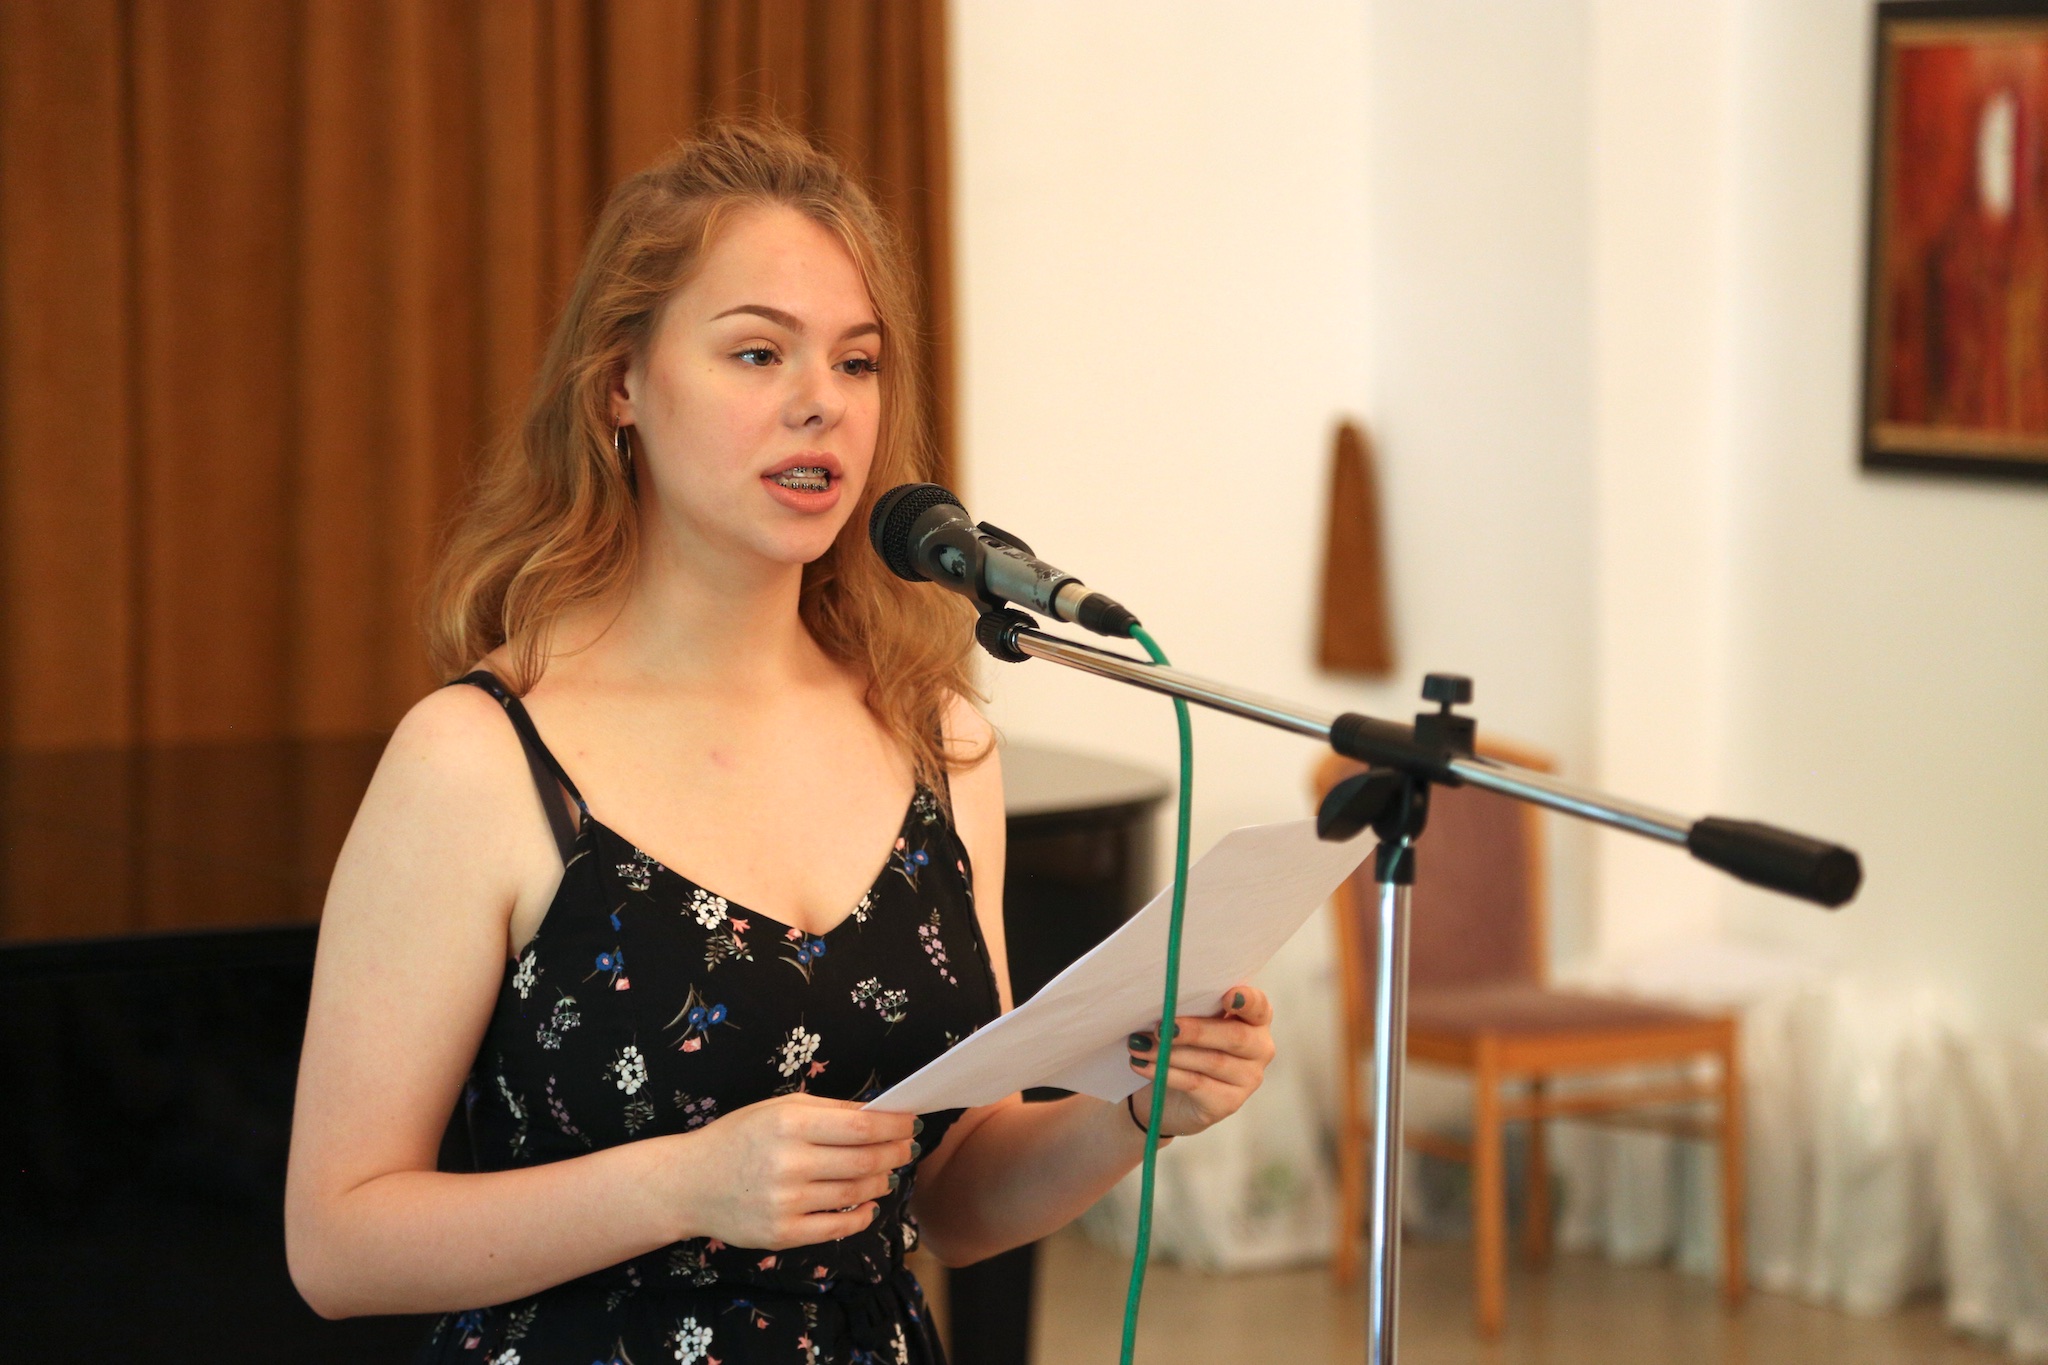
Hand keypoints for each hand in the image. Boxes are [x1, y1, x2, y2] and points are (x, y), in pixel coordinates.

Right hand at [665, 1094, 916, 1248]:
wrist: (689, 1183)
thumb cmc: (738, 1138)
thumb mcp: (777, 1108)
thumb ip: (828, 1110)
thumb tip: (880, 1112)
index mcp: (789, 1123)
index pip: (860, 1127)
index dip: (894, 1126)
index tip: (911, 1122)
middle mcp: (789, 1162)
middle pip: (864, 1160)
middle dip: (895, 1153)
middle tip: (908, 1148)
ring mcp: (786, 1202)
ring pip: (856, 1192)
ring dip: (882, 1181)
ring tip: (887, 1172)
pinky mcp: (782, 1234)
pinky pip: (838, 1227)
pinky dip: (862, 1215)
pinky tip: (869, 1204)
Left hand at [1126, 985, 1275, 1137]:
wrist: (1172, 1094)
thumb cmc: (1184, 1044)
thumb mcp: (1189, 1020)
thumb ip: (1190, 1009)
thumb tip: (1166, 1002)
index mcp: (1255, 1018)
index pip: (1258, 1006)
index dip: (1247, 1001)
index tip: (1227, 997)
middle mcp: (1260, 1048)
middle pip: (1235, 1037)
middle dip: (1196, 1031)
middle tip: (1161, 1028)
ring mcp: (1248, 1078)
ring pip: (1212, 1062)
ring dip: (1171, 1053)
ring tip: (1139, 1046)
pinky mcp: (1229, 1102)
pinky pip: (1196, 1084)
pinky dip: (1166, 1073)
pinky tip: (1142, 1065)